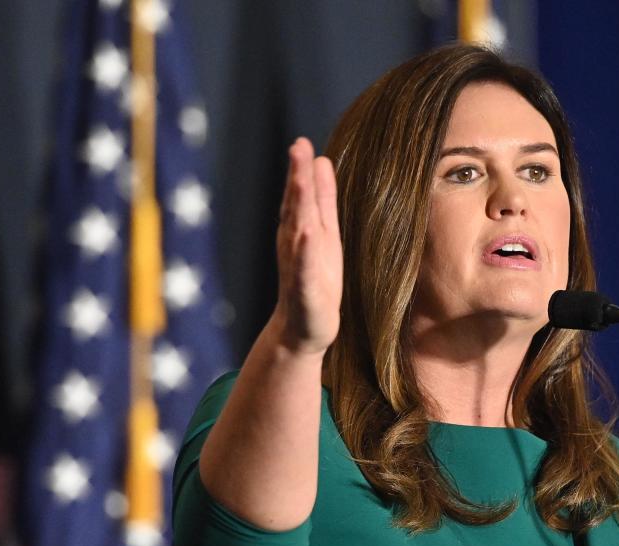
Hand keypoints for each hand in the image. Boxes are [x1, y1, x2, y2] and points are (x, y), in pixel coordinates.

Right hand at [271, 137, 342, 355]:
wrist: (304, 329)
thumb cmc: (316, 278)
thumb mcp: (323, 231)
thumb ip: (322, 198)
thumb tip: (322, 159)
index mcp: (301, 228)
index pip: (300, 194)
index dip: (300, 169)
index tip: (302, 143)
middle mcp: (295, 243)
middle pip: (296, 206)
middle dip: (297, 177)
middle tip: (297, 147)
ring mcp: (298, 266)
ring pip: (298, 231)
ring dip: (298, 207)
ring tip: (300, 182)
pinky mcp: (304, 291)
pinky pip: (304, 268)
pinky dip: (305, 252)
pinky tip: (307, 235)